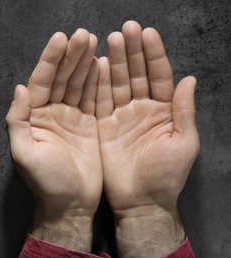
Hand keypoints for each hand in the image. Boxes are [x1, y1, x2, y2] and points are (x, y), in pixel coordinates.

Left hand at [6, 29, 101, 251]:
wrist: (70, 205)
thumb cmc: (46, 182)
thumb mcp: (24, 154)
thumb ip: (17, 120)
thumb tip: (19, 88)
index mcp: (34, 116)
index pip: (40, 81)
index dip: (50, 60)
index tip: (62, 38)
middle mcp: (51, 112)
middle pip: (61, 78)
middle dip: (71, 56)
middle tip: (84, 34)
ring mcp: (71, 117)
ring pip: (77, 84)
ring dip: (84, 63)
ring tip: (94, 42)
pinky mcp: (88, 124)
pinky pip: (92, 98)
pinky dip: (97, 81)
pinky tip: (103, 64)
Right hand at [96, 21, 199, 257]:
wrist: (139, 201)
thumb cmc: (166, 175)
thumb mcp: (184, 143)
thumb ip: (185, 111)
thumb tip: (189, 79)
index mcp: (163, 110)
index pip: (159, 76)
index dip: (154, 54)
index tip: (147, 33)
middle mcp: (141, 108)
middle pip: (136, 74)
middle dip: (132, 51)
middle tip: (126, 30)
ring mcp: (120, 116)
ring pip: (116, 83)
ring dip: (113, 62)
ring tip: (110, 40)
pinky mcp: (102, 125)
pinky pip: (99, 100)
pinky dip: (97, 83)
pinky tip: (95, 65)